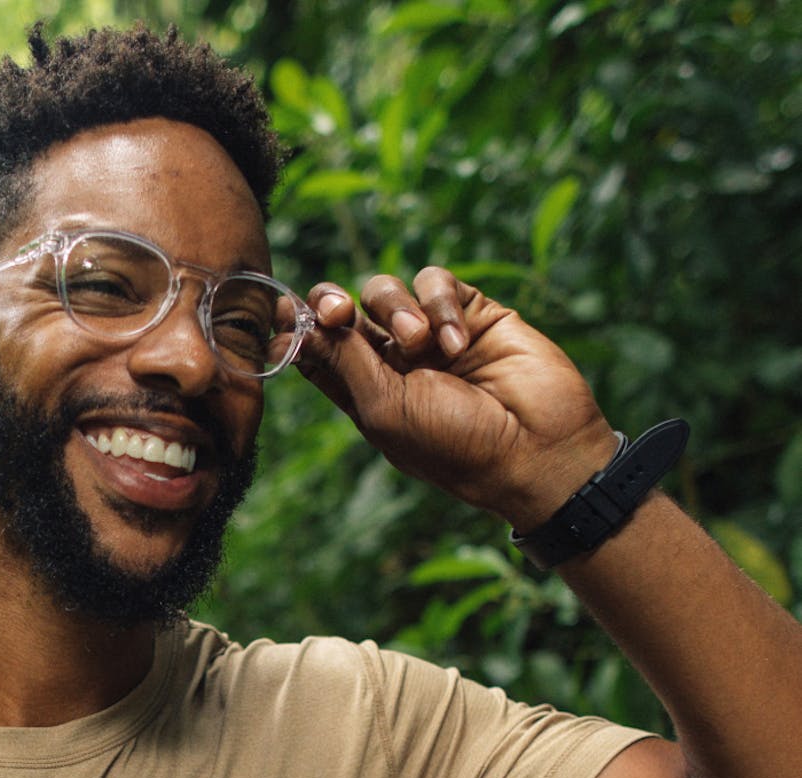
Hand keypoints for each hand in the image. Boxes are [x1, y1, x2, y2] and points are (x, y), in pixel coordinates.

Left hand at [295, 266, 617, 530]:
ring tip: (420, 342)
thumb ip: (342, 361)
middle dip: (332, 303)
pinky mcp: (470, 312)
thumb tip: (293, 325)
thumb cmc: (454, 445)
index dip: (297, 328)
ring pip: (386, 291)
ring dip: (396, 310)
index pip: (317, 349)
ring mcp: (430, 335)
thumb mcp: (384, 409)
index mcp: (363, 392)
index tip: (285, 315)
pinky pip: (435, 283)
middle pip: (343, 311)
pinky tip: (458, 342)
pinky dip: (440, 305)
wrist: (537, 450)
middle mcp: (391, 361)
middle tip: (338, 311)